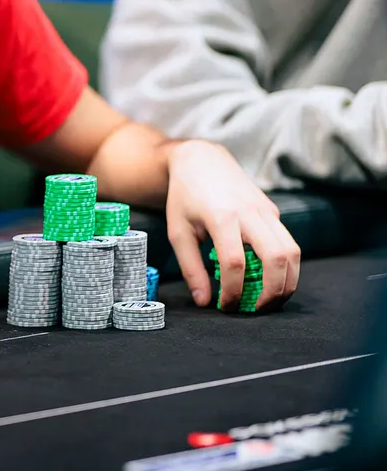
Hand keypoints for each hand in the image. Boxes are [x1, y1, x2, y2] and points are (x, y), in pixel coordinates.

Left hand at [164, 141, 300, 310]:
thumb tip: (204, 301)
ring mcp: (266, 210)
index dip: (232, 290)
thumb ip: (190, 267)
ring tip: (269, 301)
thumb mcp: (178, 231)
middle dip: (272, 292)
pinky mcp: (274, 212)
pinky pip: (288, 243)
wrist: (201, 160)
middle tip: (256, 310)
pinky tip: (270, 280)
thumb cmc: (185, 197)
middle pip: (276, 258)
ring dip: (287, 282)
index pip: (234, 262)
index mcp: (221, 216)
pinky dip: (286, 267)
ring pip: (292, 252)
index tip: (224, 306)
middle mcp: (250, 212)